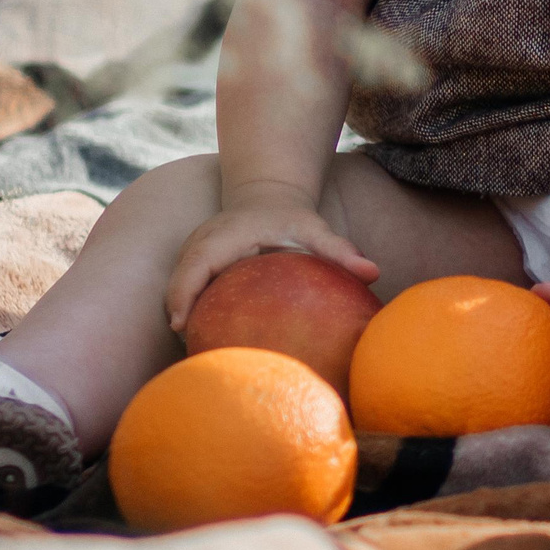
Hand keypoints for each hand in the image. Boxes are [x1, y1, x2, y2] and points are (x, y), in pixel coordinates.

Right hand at [163, 195, 378, 333]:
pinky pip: (184, 292)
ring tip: (196, 352)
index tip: (181, 325)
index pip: (195, 265)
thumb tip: (373, 272)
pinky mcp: (193, 266)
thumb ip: (340, 250)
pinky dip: (189, 314)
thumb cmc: (292, 219)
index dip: (182, 294)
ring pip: (176, 290)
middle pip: (177, 282)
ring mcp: (193, 254)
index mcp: (225, 236)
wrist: (268, 198)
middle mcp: (201, 243)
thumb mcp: (315, 230)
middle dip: (178, 315)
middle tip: (191, 351)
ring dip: (181, 318)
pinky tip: (205, 342)